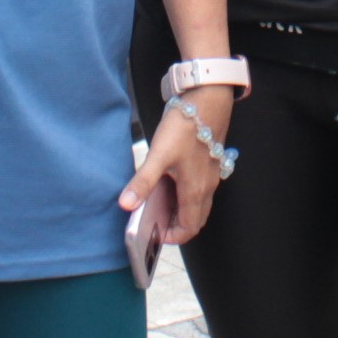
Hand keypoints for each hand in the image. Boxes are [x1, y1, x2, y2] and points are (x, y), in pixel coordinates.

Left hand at [120, 89, 231, 243]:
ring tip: (159, 203)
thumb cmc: (185, 126)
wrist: (208, 100)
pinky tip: (169, 181)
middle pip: (195, 219)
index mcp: (195, 190)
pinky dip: (186, 195)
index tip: (156, 234)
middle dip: (177, 226)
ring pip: (199, 204)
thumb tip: (126, 205)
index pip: (189, 228)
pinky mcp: (210, 164)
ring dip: (182, 210)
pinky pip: (200, 189)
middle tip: (155, 221)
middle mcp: (207, 186)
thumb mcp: (159, 154)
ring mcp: (211, 175)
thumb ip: (143, 181)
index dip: (173, 237)